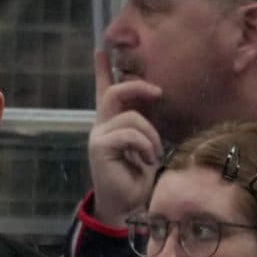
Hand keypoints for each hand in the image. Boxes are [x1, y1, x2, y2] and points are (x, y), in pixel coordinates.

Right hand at [88, 49, 164, 226]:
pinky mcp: (100, 147)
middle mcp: (101, 127)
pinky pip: (128, 133)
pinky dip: (144, 144)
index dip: (102, 71)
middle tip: (158, 92)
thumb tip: (155, 102)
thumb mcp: (146, 144)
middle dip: (138, 87)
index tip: (100, 51)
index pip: (104, 92)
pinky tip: (146, 159)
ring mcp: (98, 136)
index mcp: (111, 124)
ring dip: (150, 135)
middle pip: (115, 93)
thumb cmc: (138, 177)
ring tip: (153, 153)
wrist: (127, 205)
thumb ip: (144, 125)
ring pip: (131, 117)